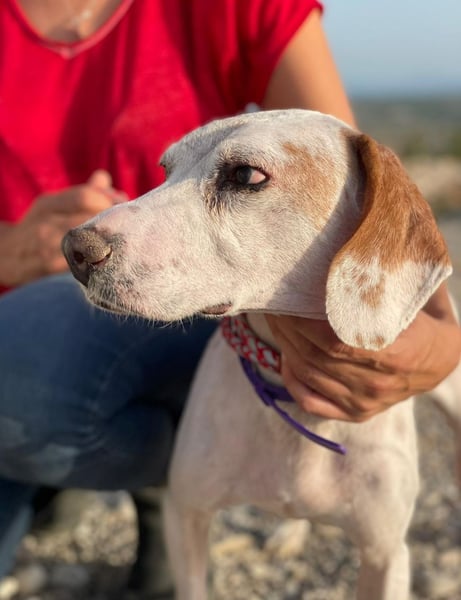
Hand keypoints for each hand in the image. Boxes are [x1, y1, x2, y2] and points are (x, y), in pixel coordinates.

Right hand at [0, 170, 127, 286]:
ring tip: (125, 242)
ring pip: (88, 239)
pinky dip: (98, 258)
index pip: (85, 195)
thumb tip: (104, 177)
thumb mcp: (52, 206)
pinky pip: (81, 260)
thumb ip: (80, 192)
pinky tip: (111, 259)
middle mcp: (46, 221)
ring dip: (111, 240)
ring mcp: (47, 244)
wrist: (5, 257)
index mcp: (49, 204)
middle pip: (89, 217)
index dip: (110, 199)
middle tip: (132, 225)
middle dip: (115, 220)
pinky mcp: (50, 266)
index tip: (124, 205)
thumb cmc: (37, 228)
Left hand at [266, 285, 460, 421]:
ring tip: (275, 320)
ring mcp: (365, 403)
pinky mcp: (354, 413)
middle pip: (317, 356)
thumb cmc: (424, 319)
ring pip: (310, 375)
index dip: (304, 322)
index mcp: (397, 354)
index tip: (288, 298)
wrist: (441, 363)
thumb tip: (362, 234)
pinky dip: (292, 380)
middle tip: (273, 302)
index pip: (336, 341)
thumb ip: (389, 277)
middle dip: (288, 327)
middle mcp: (378, 384)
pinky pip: (312, 402)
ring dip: (285, 346)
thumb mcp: (415, 296)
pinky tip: (285, 357)